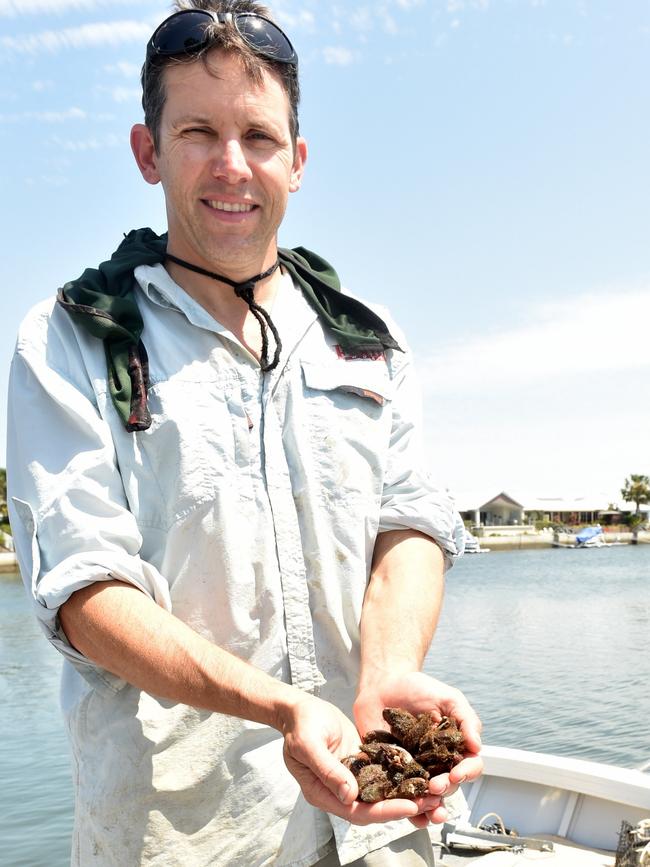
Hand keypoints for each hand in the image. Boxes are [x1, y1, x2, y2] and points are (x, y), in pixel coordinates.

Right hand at [279, 692, 445, 824]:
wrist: (300, 708)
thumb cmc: (301, 724)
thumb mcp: (309, 744)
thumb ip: (328, 770)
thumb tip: (350, 795)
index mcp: (323, 793)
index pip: (357, 811)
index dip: (384, 811)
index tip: (409, 807)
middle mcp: (340, 790)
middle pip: (374, 807)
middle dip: (403, 806)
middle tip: (432, 803)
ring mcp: (351, 778)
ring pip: (382, 794)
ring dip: (407, 794)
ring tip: (434, 793)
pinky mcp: (361, 764)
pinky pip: (383, 775)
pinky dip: (401, 776)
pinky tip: (421, 773)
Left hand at [353, 672, 482, 826]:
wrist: (383, 685)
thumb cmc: (417, 688)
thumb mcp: (446, 697)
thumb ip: (465, 718)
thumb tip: (477, 746)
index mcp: (455, 747)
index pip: (469, 766)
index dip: (466, 773)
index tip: (456, 773)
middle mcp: (439, 763)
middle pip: (450, 786)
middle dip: (445, 790)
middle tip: (434, 787)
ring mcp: (416, 770)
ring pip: (428, 796)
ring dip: (429, 806)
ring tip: (424, 808)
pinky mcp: (394, 773)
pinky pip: (401, 795)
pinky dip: (405, 807)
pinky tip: (406, 811)